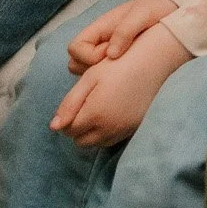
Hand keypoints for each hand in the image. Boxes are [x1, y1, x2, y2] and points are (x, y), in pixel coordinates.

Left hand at [51, 23, 191, 146]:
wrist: (152, 63)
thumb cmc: (118, 65)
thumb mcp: (89, 78)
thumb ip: (70, 104)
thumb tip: (54, 126)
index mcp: (94, 115)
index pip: (68, 130)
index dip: (67, 117)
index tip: (75, 101)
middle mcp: (108, 129)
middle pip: (81, 141)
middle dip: (77, 127)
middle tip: (84, 105)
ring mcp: (122, 131)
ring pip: (96, 143)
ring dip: (91, 131)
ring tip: (97, 107)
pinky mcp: (133, 130)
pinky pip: (111, 140)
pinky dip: (105, 132)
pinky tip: (110, 113)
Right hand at [68, 0, 177, 71]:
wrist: (168, 12)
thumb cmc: (152, 9)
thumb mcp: (141, 15)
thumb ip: (125, 31)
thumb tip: (111, 54)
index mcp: (97, 30)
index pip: (74, 49)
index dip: (89, 56)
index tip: (112, 52)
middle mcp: (97, 44)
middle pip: (75, 64)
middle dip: (92, 68)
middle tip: (119, 61)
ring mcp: (105, 55)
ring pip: (86, 73)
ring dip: (102, 74)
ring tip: (126, 65)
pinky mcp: (115, 65)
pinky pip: (103, 79)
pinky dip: (111, 80)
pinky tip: (131, 72)